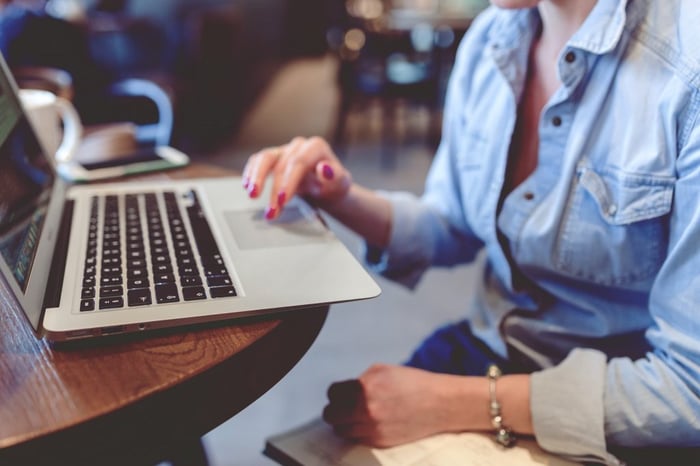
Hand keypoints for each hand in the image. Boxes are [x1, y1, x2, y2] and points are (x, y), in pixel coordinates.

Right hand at [241, 136, 351, 218]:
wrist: (327, 188)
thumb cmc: (334, 185)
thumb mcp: (341, 184)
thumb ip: (335, 176)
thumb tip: (325, 169)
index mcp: (316, 147)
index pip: (299, 162)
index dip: (289, 181)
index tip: (283, 200)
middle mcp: (299, 145)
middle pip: (281, 164)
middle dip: (275, 190)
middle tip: (272, 210)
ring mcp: (285, 150)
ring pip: (265, 158)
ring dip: (257, 178)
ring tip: (252, 195)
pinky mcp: (274, 158)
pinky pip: (258, 161)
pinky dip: (251, 173)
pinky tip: (247, 186)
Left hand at [322, 364, 483, 447]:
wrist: (439, 403)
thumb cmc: (411, 383)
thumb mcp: (381, 371)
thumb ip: (359, 381)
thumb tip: (342, 393)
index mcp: (364, 387)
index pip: (332, 394)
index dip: (336, 393)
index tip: (340, 394)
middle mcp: (366, 409)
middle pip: (331, 416)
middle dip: (336, 410)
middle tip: (344, 407)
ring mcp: (372, 428)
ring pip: (341, 430)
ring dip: (346, 423)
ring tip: (358, 416)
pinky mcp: (380, 442)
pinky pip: (357, 439)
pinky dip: (359, 432)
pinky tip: (371, 423)